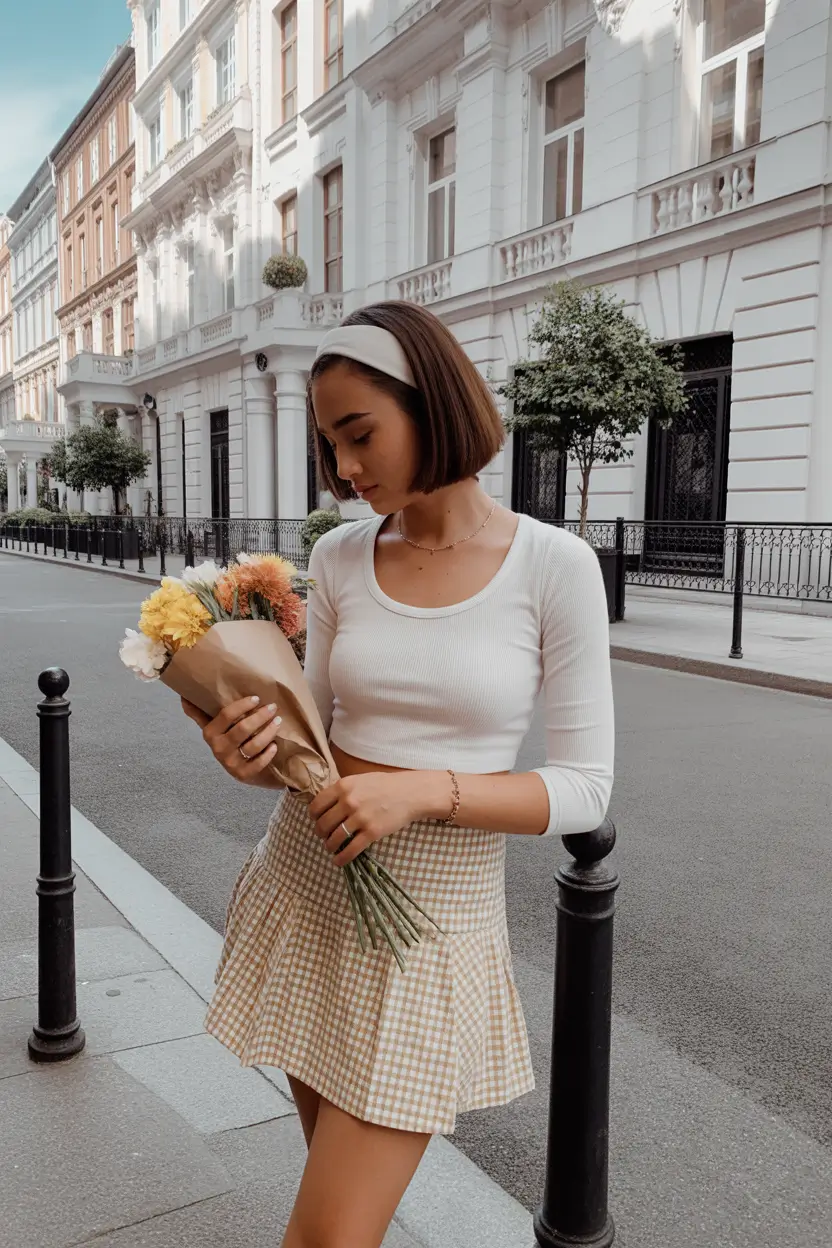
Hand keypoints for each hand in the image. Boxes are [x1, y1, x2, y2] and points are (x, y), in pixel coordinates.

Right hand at [181, 695, 283, 787]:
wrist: (246, 770)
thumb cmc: (232, 741)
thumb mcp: (216, 727)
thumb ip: (201, 713)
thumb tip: (183, 696)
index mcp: (210, 733)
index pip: (226, 715)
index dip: (242, 705)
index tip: (256, 698)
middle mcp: (218, 749)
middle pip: (242, 729)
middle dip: (260, 716)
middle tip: (273, 707)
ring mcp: (230, 763)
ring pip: (253, 745)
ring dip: (268, 731)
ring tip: (278, 721)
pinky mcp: (243, 775)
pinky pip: (258, 763)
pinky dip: (268, 753)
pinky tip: (274, 745)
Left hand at [308, 771, 429, 866]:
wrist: (410, 793)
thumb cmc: (385, 784)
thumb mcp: (359, 779)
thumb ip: (342, 789)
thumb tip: (325, 803)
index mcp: (343, 786)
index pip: (316, 806)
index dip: (313, 817)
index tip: (316, 821)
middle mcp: (349, 802)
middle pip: (323, 824)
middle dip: (320, 833)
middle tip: (324, 836)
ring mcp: (360, 818)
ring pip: (334, 839)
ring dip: (329, 846)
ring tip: (331, 848)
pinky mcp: (372, 832)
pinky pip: (350, 850)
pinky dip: (341, 859)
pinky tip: (338, 861)